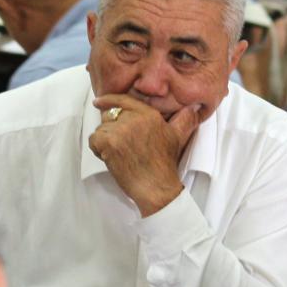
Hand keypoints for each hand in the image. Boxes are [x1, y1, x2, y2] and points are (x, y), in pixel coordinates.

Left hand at [87, 94, 201, 215]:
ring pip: (101, 129)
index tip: (99, 101)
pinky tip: (111, 159)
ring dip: (105, 142)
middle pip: (109, 117)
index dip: (108, 100)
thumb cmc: (163, 165)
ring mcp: (120, 130)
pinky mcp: (109, 142)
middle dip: (111, 131)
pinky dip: (97, 150)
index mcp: (148, 114)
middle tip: (124, 148)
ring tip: (120, 155)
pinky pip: (93, 140)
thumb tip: (193, 108)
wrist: (156, 186)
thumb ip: (183, 119)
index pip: (123, 100)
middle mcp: (134, 118)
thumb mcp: (177, 137)